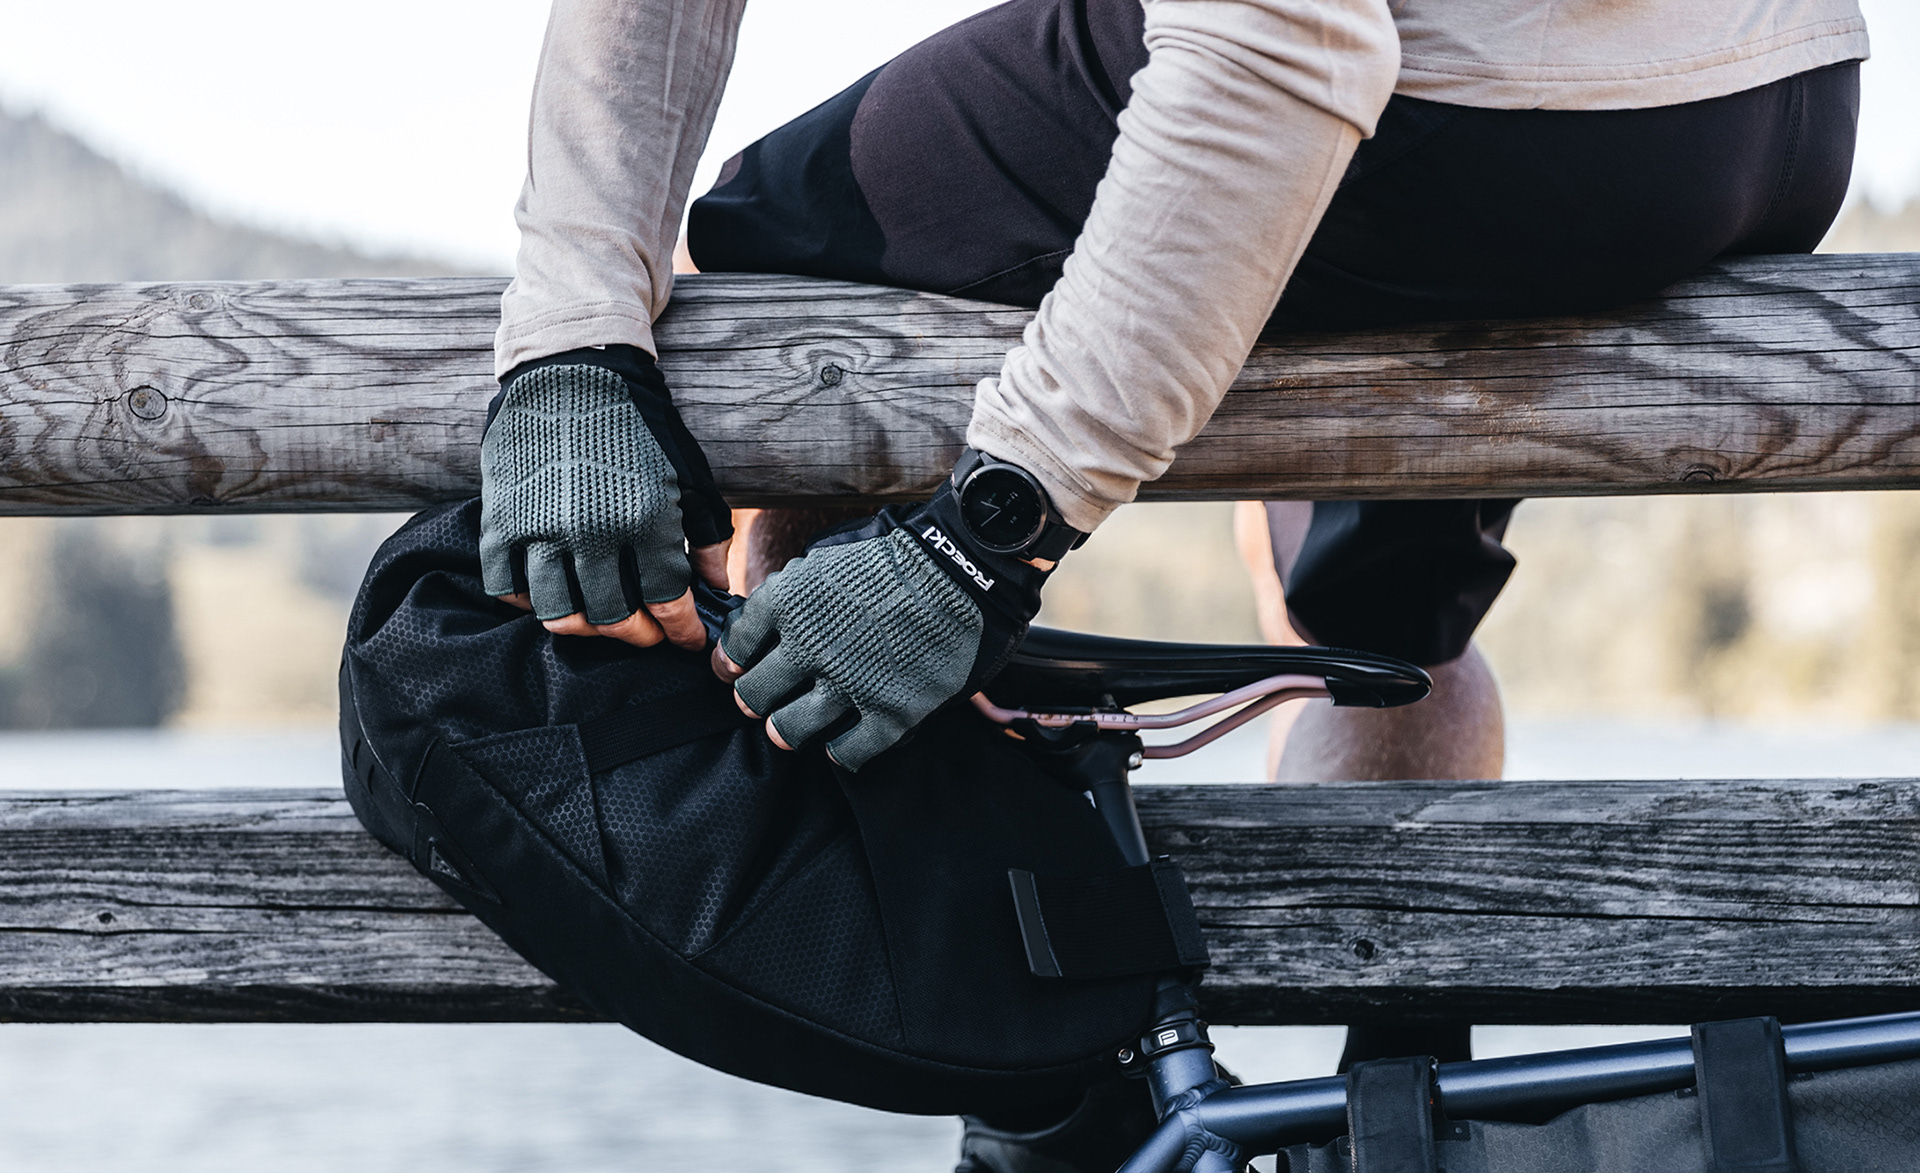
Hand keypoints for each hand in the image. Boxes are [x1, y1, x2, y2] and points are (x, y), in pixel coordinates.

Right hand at [479, 345, 730, 650]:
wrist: (572, 367)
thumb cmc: (639, 422)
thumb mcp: (689, 474)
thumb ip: (707, 536)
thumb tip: (715, 588)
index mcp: (644, 521)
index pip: (666, 604)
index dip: (680, 631)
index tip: (685, 640)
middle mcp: (590, 533)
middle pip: (612, 619)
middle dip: (638, 635)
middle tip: (647, 632)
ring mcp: (539, 530)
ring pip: (558, 614)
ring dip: (585, 626)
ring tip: (601, 616)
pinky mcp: (500, 522)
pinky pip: (507, 588)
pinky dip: (529, 600)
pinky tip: (553, 589)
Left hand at [714, 486, 1049, 769]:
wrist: (961, 572)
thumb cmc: (892, 563)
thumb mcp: (823, 563)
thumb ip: (784, 597)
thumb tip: (752, 628)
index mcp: (788, 603)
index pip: (735, 648)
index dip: (732, 661)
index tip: (736, 668)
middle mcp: (811, 647)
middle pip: (753, 694)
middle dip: (753, 699)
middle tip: (760, 701)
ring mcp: (849, 683)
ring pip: (789, 730)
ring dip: (786, 730)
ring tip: (791, 728)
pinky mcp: (890, 712)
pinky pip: (848, 751)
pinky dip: (840, 750)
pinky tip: (842, 741)